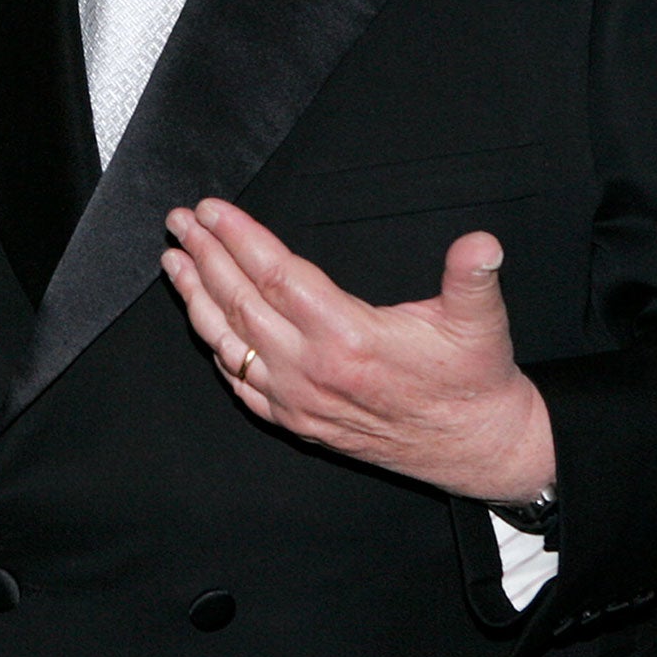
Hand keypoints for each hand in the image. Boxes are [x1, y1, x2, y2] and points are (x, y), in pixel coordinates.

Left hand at [160, 198, 554, 502]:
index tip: (210, 210)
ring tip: (175, 262)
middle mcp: (312, 371)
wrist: (476, 446)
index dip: (238, 237)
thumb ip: (473, 278)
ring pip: (229, 342)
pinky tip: (204, 323)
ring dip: (196, 298)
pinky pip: (241, 383)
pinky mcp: (297, 422)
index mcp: (348, 337)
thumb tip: (482, 244)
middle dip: (205, 255)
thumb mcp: (480, 322)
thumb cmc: (473, 380)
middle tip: (179, 222)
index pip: (275, 274)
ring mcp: (298, 400)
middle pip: (240, 301)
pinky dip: (217, 347)